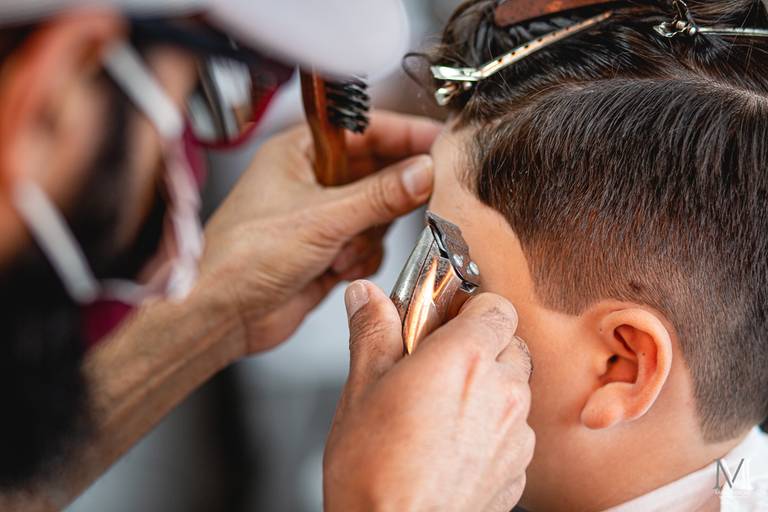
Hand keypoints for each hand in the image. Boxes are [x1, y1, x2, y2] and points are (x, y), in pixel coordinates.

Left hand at [194, 111, 440, 355]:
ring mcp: (321, 217)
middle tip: (421, 199)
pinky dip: (361, 259)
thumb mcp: (322, 218)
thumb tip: (423, 172)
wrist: (224, 315)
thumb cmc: (244, 256)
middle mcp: (312, 181)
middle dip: (392, 194)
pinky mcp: (328, 251)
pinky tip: (337, 270)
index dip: (406, 135)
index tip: (441, 143)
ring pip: (378, 213)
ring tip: (345, 249)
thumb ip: (380, 195)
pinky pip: (368, 245)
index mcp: (300, 152)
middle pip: (377, 172)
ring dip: (369, 235)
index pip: (365, 130)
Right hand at [324, 281, 534, 511]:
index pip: (495, 305)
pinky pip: (515, 431)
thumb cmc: (375, 473)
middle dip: (479, 348)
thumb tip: (367, 297)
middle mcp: (502, 391)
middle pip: (509, 345)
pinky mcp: (518, 468)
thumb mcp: (361, 389)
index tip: (445, 320)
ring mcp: (515, 433)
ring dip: (488, 389)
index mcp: (464, 358)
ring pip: (515, 388)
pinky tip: (453, 445)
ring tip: (441, 410)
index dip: (470, 308)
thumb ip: (372, 332)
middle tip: (437, 365)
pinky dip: (492, 429)